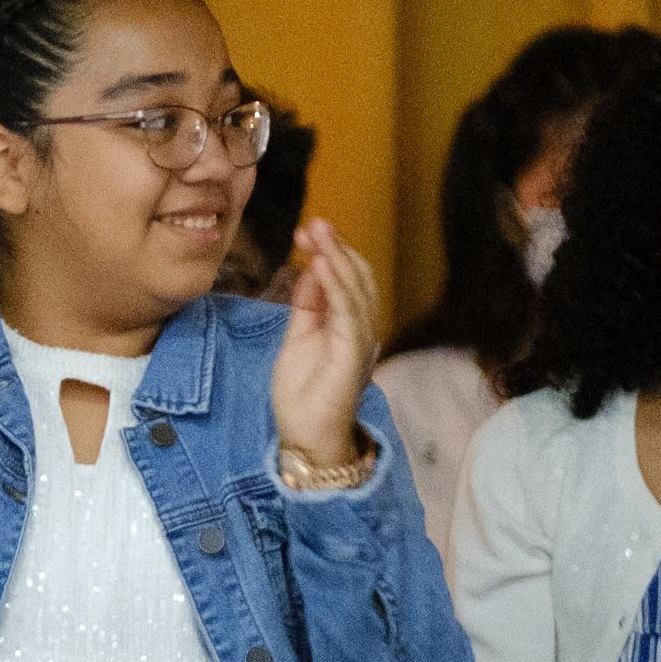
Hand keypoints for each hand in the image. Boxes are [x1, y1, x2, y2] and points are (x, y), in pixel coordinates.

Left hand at [270, 218, 379, 473]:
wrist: (306, 437)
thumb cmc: (302, 395)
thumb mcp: (298, 339)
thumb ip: (307, 305)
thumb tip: (310, 267)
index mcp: (350, 325)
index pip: (349, 279)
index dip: (331, 252)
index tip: (308, 231)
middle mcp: (362, 329)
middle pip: (358, 277)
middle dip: (336, 247)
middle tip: (314, 224)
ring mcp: (361, 340)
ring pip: (357, 288)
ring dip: (337, 256)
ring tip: (318, 231)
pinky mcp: (355, 352)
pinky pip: (348, 310)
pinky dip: (336, 283)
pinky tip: (321, 261)